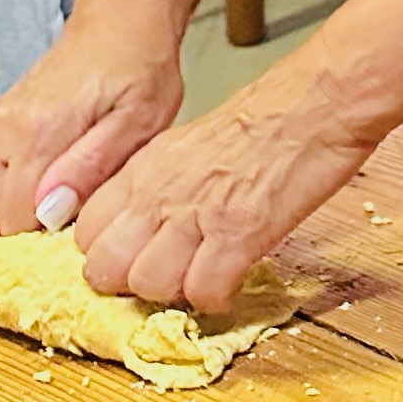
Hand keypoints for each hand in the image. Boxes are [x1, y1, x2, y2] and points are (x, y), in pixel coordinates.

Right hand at [0, 0, 185, 240]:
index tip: (66, 246)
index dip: (37, 244)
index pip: (11, 219)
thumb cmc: (137, 72)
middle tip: (51, 241)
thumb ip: (92, 167)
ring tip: (36, 228)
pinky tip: (19, 208)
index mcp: (39, 131)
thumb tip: (50, 212)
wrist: (118, 26)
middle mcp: (2, 129)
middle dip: (9, 242)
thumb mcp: (139, 123)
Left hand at [68, 52, 380, 309]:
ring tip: (200, 279)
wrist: (316, 104)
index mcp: (142, 170)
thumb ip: (152, 187)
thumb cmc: (262, 124)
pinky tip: (232, 281)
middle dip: (131, 286)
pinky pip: (205, 292)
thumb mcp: (184, 148)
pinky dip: (218, 298)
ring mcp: (196, 215)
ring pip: (149, 286)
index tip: (135, 261)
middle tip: (166, 278)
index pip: (87, 236)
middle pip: (105, 270)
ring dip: (175, 294)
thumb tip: (136, 229)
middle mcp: (158, 193)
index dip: (110, 257)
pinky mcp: (239, 234)